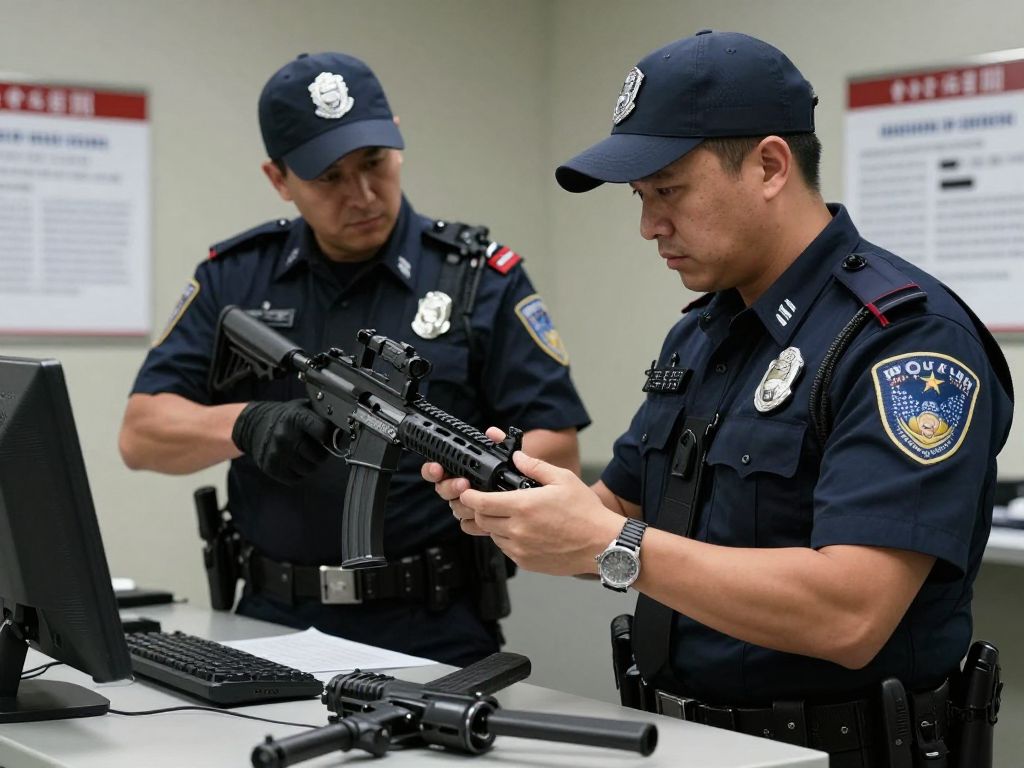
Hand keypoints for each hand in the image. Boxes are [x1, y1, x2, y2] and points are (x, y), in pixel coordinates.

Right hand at [231, 399, 332, 484]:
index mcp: (295, 418)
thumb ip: (322, 416)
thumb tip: (345, 428)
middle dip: (321, 453)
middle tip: (315, 447)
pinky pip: (296, 478)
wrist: (254, 425)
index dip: (328, 436)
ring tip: (303, 454)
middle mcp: (285, 435)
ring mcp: (277, 453)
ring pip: (309, 469)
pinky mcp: (271, 467)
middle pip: (318, 456)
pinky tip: (293, 461)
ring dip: (310, 464)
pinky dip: (298, 473)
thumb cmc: (286, 418)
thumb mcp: (303, 408)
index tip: (326, 436)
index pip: (323, 431)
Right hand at [421, 426, 507, 536]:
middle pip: (443, 490)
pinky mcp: (477, 522)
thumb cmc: (517, 473)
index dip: (432, 469)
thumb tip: (492, 433)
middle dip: (450, 486)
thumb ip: (500, 442)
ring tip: (475, 500)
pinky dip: (474, 522)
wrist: (530, 497)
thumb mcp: (511, 456)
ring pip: (455, 508)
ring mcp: (467, 505)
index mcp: (461, 470)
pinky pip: (467, 525)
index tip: (438, 468)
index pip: (436, 470)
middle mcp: (459, 487)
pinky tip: (485, 518)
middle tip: (463, 483)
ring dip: (463, 504)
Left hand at [456, 449, 623, 576]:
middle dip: (480, 509)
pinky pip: (506, 550)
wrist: (602, 545)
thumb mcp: (563, 479)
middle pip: (481, 519)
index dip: (469, 495)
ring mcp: (520, 549)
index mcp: (523, 506)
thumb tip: (517, 457)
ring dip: (494, 525)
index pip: (479, 502)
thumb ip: (535, 466)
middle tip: (489, 501)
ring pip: (492, 536)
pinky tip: (523, 531)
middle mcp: (517, 530)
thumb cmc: (586, 513)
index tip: (468, 491)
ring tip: (512, 516)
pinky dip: (507, 540)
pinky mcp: (526, 562)